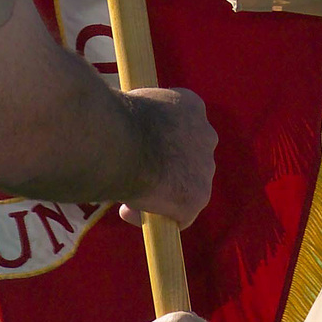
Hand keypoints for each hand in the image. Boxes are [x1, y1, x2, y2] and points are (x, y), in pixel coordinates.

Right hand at [118, 87, 215, 229]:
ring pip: (185, 187)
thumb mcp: (134, 105)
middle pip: (189, 158)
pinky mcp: (197, 196)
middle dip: (166, 168)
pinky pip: (178, 214)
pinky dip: (156, 216)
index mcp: (191, 106)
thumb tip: (128, 131)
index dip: (160, 142)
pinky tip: (127, 210)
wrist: (120, 142)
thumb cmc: (115, 119)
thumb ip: (143, 119)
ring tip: (127, 197)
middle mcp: (206, 134)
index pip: (181, 128)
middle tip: (135, 176)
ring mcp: (204, 167)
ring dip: (162, 193)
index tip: (140, 151)